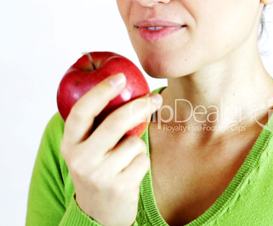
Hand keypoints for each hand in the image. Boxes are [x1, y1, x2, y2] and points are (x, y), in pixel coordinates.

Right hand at [60, 73, 161, 225]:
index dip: (100, 92)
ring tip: (126, 158)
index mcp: (70, 144)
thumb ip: (98, 125)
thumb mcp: (88, 149)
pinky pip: (142, 160)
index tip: (119, 77)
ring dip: (137, 145)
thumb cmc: (97, 170)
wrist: (99, 212)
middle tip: (154, 98)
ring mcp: (99, 174)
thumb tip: (126, 90)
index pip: (82, 112)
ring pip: (134, 142)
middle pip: (116, 122)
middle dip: (139, 106)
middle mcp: (81, 159)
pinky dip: (141, 162)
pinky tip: (130, 172)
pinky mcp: (119, 186)